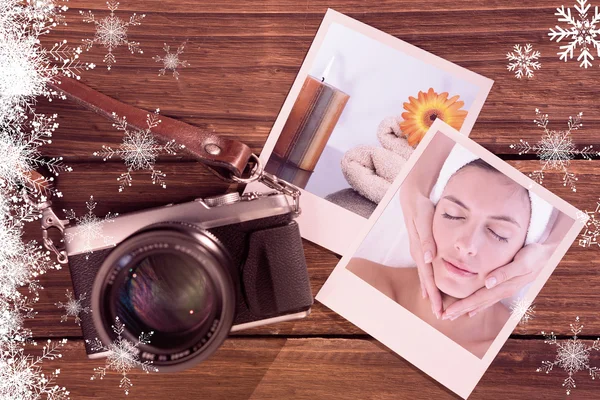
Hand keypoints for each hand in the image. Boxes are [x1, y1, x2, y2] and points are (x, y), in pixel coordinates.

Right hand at [399, 189, 442, 318]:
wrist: (413, 197)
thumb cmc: (421, 208)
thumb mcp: (424, 221)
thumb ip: (426, 240)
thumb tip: (428, 259)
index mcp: (421, 250)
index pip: (428, 277)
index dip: (434, 294)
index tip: (438, 309)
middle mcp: (419, 254)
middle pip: (426, 281)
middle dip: (433, 298)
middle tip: (440, 316)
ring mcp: (419, 252)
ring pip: (425, 277)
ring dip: (430, 292)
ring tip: (435, 306)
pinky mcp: (421, 249)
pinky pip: (424, 270)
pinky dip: (427, 281)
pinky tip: (428, 288)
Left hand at [441, 242, 552, 319]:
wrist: (547, 254)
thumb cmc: (533, 255)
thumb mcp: (521, 262)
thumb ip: (504, 273)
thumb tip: (487, 283)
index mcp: (503, 286)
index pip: (477, 298)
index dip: (461, 306)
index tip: (447, 313)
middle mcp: (502, 290)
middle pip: (477, 303)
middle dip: (460, 310)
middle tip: (444, 317)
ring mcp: (504, 289)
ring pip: (482, 302)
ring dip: (467, 309)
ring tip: (453, 314)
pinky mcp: (505, 286)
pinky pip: (488, 298)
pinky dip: (478, 305)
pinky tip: (471, 310)